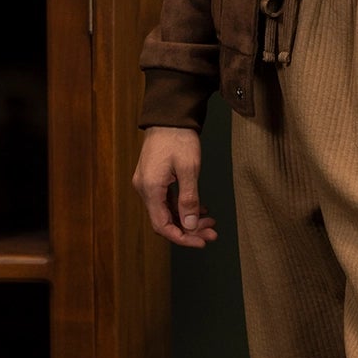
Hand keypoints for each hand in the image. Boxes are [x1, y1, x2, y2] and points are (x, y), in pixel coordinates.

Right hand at [133, 126, 218, 247]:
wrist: (169, 116)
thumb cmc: (178, 138)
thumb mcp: (189, 169)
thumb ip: (189, 199)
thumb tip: (189, 225)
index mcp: (150, 189)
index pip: (162, 225)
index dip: (182, 238)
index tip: (201, 242)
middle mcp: (145, 189)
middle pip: (165, 221)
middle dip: (189, 229)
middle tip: (212, 232)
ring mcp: (148, 184)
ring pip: (168, 212)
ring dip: (188, 219)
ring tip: (210, 221)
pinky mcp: (154, 179)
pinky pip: (167, 201)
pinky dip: (183, 207)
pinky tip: (200, 209)